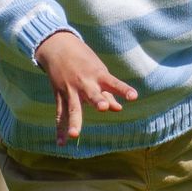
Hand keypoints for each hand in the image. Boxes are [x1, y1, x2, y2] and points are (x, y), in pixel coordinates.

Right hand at [35, 30, 136, 145]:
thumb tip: (118, 109)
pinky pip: (60, 114)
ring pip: (72, 108)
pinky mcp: (59, 95)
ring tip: (74, 135)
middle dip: (98, 101)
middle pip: (92, 94)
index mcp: (98, 75)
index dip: (123, 89)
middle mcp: (84, 83)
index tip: (134, 96)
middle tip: (103, 108)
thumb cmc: (84, 60)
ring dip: (73, 122)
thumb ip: (108, 92)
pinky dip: (60, 129)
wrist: (57, 47)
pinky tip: (61, 143)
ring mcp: (70, 90)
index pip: (114, 83)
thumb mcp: (99, 71)